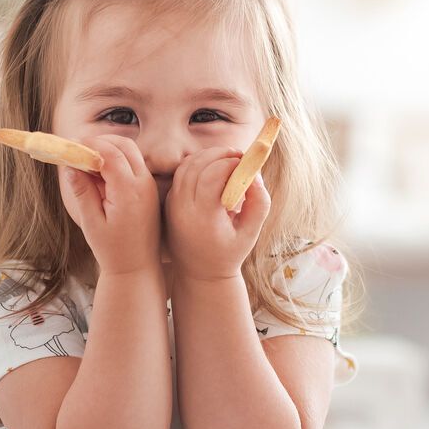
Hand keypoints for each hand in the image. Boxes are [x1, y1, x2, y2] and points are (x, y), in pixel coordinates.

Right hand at [58, 135, 160, 277]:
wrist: (137, 267)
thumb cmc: (112, 249)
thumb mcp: (91, 222)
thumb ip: (81, 191)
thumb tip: (69, 165)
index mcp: (128, 192)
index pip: (110, 153)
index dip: (89, 144)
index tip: (71, 144)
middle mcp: (143, 184)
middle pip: (124, 145)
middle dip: (100, 141)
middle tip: (77, 148)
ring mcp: (149, 185)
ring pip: (131, 152)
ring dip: (109, 149)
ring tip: (86, 163)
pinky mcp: (149, 188)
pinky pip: (134, 164)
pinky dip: (116, 160)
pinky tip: (99, 174)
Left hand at [163, 146, 271, 283]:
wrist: (200, 274)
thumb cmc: (230, 253)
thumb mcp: (251, 232)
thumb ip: (260, 203)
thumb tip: (255, 175)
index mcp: (204, 218)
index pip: (212, 176)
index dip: (231, 163)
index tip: (246, 163)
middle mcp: (183, 209)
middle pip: (197, 165)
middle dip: (220, 154)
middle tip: (238, 155)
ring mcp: (172, 205)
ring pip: (186, 166)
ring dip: (208, 156)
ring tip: (228, 159)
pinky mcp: (169, 203)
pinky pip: (181, 174)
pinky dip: (198, 165)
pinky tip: (214, 170)